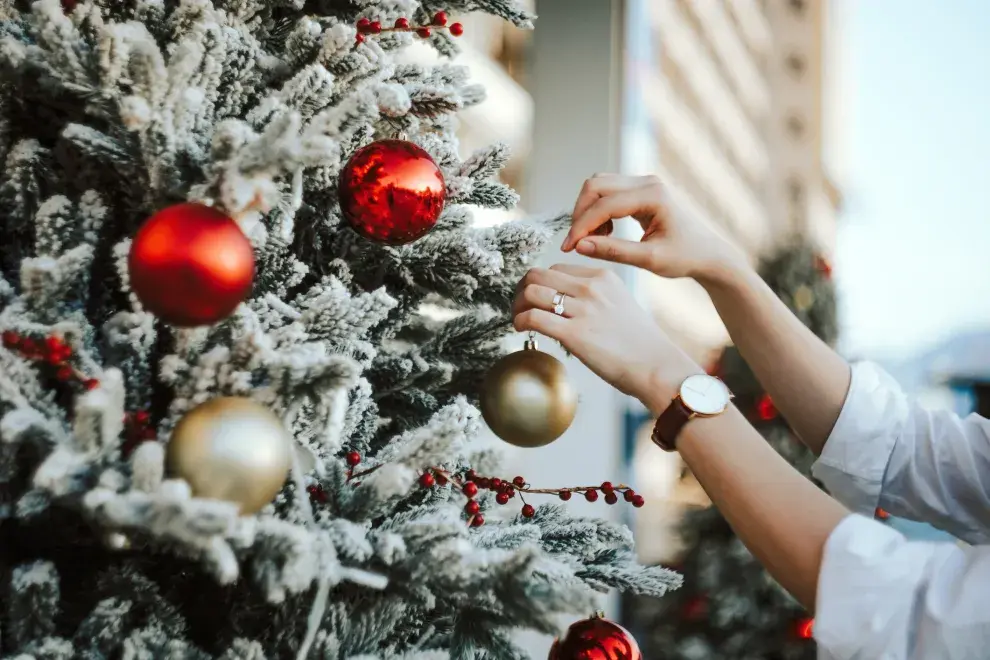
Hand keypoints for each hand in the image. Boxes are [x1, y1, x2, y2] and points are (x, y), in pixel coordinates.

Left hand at [512, 264, 701, 412]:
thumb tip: (566, 306)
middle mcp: (592, 287)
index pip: (556, 270)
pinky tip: (521, 329)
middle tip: (520, 307)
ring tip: (518, 319)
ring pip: (532, 292)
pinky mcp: (574, 334)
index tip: (535, 299)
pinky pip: (533, 318)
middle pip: (538, 275)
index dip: (540, 284)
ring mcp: (583, 309)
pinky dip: (520, 321)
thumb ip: (595, 299)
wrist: (657, 367)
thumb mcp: (621, 305)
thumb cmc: (641, 344)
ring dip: (517, 306)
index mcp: (603, 277)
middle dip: (522, 290)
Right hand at [560, 174, 747, 285]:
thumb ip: (613, 251)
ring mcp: (643, 183)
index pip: (604, 205)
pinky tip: (605, 234)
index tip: (568, 248)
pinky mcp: (640, 189)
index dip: (582, 226)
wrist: (708, 254)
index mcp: (653, 196)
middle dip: (580, 214)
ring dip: (588, 212)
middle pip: (595, 186)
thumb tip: (580, 246)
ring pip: (598, 186)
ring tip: (595, 240)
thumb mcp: (649, 260)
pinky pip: (607, 192)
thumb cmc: (685, 257)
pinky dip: (598, 211)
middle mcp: (647, 182)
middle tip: (576, 244)